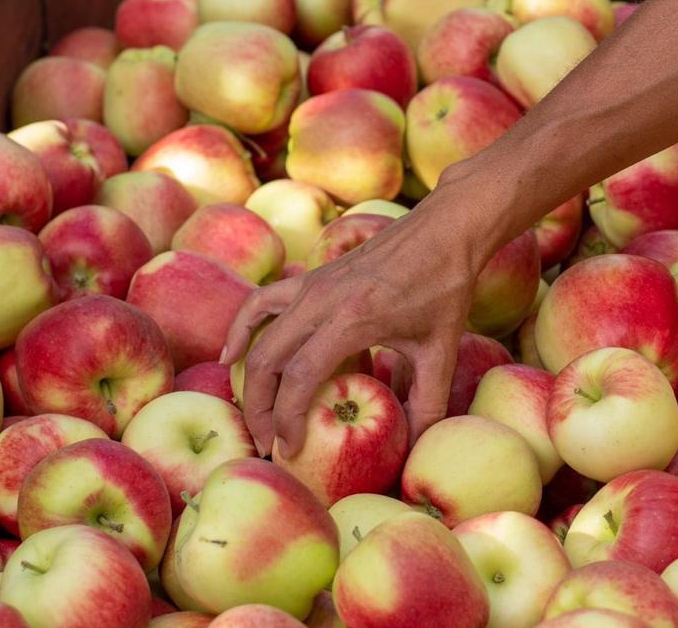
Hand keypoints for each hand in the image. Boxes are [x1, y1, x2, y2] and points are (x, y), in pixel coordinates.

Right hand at [221, 206, 482, 457]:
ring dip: (249, 376)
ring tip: (253, 412)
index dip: (288, 419)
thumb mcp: (441, 351)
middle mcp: (323, 299)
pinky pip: (263, 300)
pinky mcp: (312, 275)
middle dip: (260, 408)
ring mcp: (313, 282)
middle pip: (269, 360)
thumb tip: (415, 447)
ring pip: (260, 332)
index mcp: (353, 319)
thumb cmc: (446, 288)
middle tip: (267, 443)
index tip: (289, 449)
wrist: (446, 229)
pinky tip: (232, 354)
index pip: (301, 378)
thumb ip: (428, 403)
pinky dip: (243, 327)